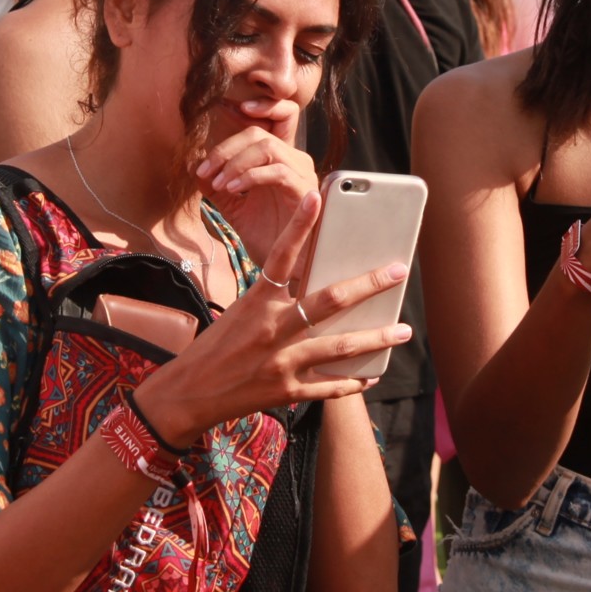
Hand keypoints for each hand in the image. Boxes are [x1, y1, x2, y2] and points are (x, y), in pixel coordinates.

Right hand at [134, 192, 414, 446]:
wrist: (187, 394)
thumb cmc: (214, 349)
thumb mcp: (241, 313)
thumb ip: (276, 301)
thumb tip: (317, 289)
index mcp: (257, 302)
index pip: (282, 256)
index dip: (299, 225)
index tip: (317, 197)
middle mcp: (272, 328)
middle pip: (329, 301)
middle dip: (369, 284)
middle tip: (399, 270)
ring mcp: (281, 362)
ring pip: (340, 346)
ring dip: (377, 337)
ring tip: (403, 330)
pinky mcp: (285, 391)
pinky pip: (329, 386)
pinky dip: (354, 381)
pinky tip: (372, 375)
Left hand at [194, 126, 317, 263]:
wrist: (282, 267)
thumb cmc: (265, 235)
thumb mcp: (232, 206)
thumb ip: (214, 185)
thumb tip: (191, 163)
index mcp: (278, 161)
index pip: (254, 132)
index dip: (226, 140)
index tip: (202, 160)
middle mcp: (294, 162)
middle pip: (258, 135)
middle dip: (225, 150)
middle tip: (204, 171)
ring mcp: (302, 174)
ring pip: (268, 148)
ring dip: (236, 163)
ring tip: (218, 184)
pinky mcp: (306, 190)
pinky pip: (279, 172)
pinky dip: (251, 176)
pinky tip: (233, 189)